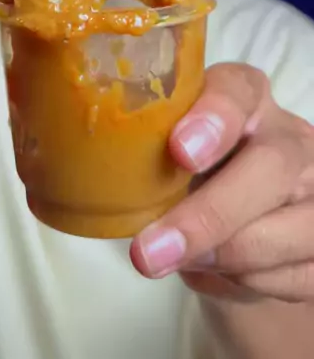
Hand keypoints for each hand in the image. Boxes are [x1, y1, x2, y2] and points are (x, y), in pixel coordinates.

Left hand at [130, 64, 313, 303]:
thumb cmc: (186, 176)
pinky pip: (297, 275)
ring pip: (291, 229)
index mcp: (244, 97)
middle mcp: (288, 134)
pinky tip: (215, 270)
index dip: (213, 118)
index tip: (180, 151)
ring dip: (224, 257)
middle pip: (272, 165)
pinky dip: (246, 282)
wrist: (232, 224)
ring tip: (174, 261)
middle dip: (210, 215)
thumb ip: (140, 147)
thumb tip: (80, 168)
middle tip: (149, 252)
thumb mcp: (162, 151)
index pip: (238, 90)